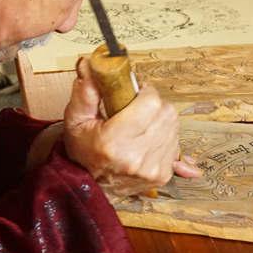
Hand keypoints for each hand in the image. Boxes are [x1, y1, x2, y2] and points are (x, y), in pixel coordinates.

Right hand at [62, 58, 200, 195]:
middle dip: (152, 104)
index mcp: (114, 143)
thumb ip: (84, 92)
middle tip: (134, 109)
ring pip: (173, 125)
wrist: (91, 187)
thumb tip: (89, 65)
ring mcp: (153, 169)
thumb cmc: (83, 153)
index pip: (151, 103)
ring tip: (139, 126)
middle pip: (165, 112)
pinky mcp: (163, 175)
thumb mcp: (76, 121)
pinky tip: (148, 138)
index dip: (144, 92)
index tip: (134, 93)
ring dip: (159, 119)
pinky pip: (176, 142)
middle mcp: (137, 158)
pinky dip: (164, 135)